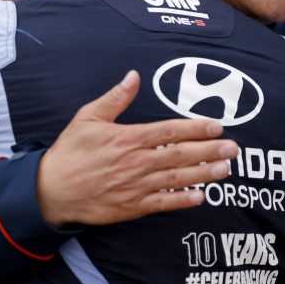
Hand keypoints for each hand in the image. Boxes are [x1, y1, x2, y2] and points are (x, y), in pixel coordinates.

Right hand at [37, 70, 237, 226]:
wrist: (51, 190)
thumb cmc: (70, 152)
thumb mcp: (88, 117)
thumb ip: (115, 98)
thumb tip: (133, 76)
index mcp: (127, 138)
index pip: (169, 131)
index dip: (195, 128)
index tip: (216, 126)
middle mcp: (136, 162)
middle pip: (180, 155)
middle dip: (209, 151)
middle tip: (233, 149)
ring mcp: (135, 186)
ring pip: (176, 178)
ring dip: (203, 174)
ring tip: (226, 170)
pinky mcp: (131, 207)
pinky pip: (163, 203)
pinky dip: (182, 200)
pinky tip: (201, 197)